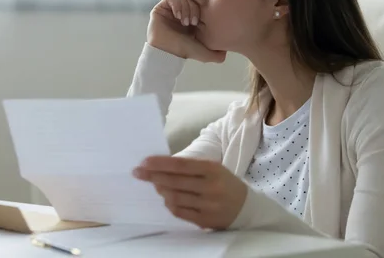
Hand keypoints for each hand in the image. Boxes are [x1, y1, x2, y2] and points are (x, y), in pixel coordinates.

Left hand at [133, 156, 247, 229]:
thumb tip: (161, 166)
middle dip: (153, 176)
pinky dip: (169, 204)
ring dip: (160, 190)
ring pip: (175, 197)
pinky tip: (166, 198)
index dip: (160, 163)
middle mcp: (210, 187)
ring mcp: (207, 205)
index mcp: (212, 169)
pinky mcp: (204, 220)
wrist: (245, 207)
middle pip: (175, 181)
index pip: (181, 165)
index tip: (144, 162)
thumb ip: (190, 167)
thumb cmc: (224, 183)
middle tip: (138, 172)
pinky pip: (179, 212)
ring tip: (154, 184)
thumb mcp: (213, 169)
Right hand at [147, 0, 225, 62]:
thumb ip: (217, 54)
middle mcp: (182, 14)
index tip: (199, 23)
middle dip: (193, 10)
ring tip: (183, 21)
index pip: (200, 7)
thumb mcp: (205, 54)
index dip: (201, 11)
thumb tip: (227, 51)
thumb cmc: (183, 51)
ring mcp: (172, 10)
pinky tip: (177, 16)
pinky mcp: (162, 8)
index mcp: (192, 21)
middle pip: (192, 1)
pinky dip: (176, 4)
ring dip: (185, 9)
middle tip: (192, 22)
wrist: (165, 51)